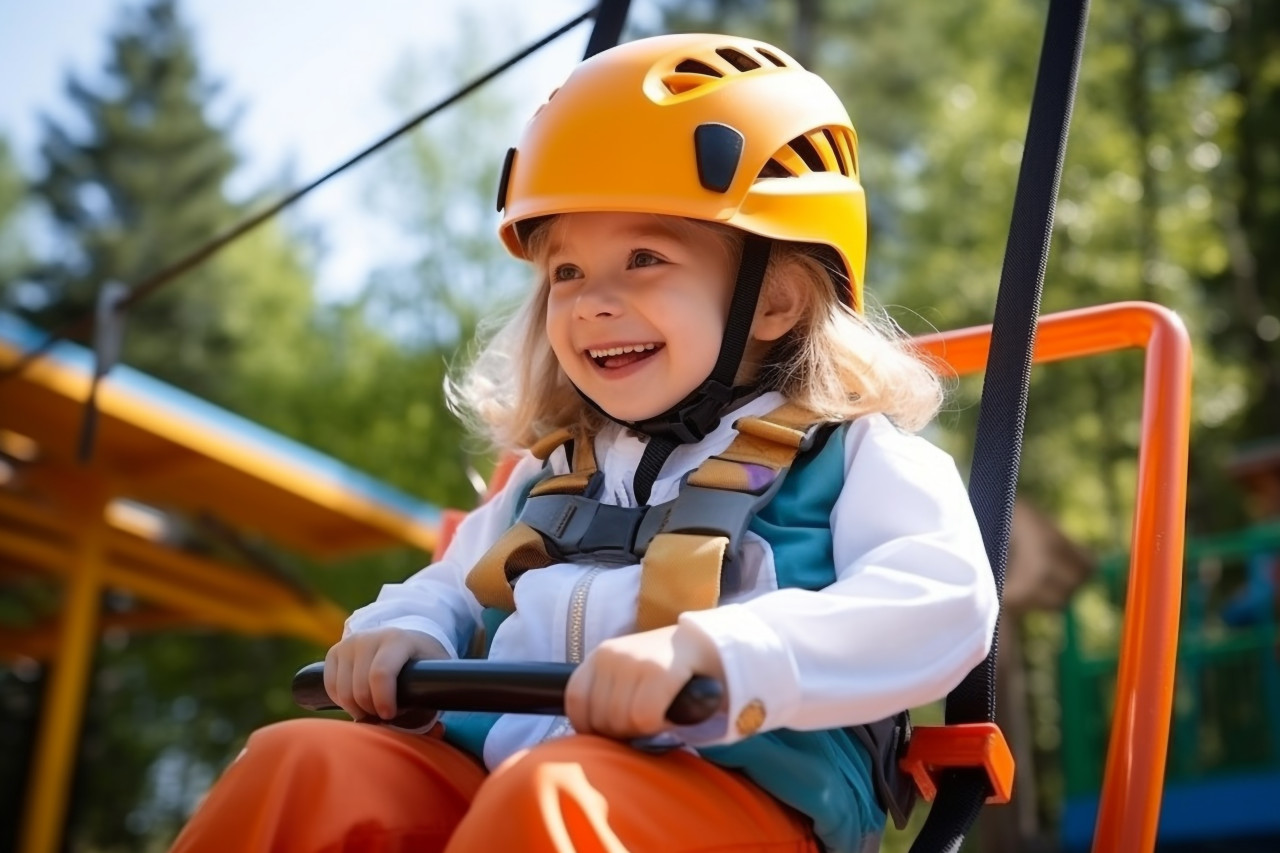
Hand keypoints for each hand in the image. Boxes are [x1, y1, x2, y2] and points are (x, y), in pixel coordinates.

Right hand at [323, 628, 449, 720]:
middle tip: (384, 715)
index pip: (381, 673)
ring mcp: (349, 643)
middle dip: (371, 710)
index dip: (382, 700)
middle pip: (359, 687)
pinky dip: (343, 701)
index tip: (389, 715)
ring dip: (357, 708)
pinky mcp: (335, 652)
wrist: (404, 641)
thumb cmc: (420, 666)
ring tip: (373, 709)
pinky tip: (359, 701)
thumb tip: (438, 731)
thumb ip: (433, 701)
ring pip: (342, 690)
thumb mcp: (433, 677)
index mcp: (398, 640)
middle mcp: (369, 637)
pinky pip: (330, 687)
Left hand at [565, 624, 726, 738]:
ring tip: (657, 717)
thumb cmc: (666, 672)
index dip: (589, 725)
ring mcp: (634, 661)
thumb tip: (589, 740)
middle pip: (599, 718)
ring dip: (641, 730)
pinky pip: (644, 718)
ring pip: (621, 721)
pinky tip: (669, 715)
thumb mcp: (627, 676)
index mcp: (599, 656)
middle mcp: (611, 655)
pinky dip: (657, 726)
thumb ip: (606, 697)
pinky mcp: (659, 672)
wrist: (710, 648)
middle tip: (643, 724)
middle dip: (621, 732)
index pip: (575, 700)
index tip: (612, 731)